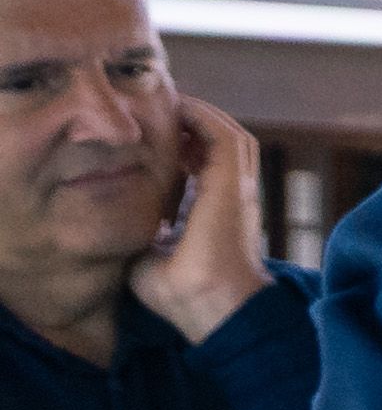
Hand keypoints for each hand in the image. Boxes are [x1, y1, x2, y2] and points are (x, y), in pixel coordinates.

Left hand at [130, 96, 271, 342]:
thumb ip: (140, 231)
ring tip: (169, 104)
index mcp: (221, 213)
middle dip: (195, 125)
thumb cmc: (180, 293)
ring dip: (201, 117)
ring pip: (229, 134)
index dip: (185, 148)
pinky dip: (203, 117)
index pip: (208, 168)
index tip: (153, 138)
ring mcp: (239, 188)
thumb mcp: (150, 253)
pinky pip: (223, 134)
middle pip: (223, 146)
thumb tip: (113, 223)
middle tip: (161, 112)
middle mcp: (235, 197)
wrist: (209, 305)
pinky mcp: (233, 182)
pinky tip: (176, 108)